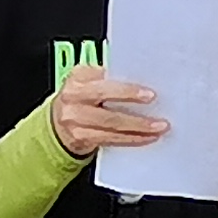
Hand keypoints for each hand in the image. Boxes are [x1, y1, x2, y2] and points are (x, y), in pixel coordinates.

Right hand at [49, 65, 166, 159]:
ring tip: (157, 128)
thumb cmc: (81, 97)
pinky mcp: (80, 137)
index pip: (105, 82)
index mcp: (78, 77)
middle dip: (136, 114)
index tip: (149, 94)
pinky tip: (145, 138)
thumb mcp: (89, 80)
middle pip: (107, 106)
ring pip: (111, 125)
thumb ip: (110, 78)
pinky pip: (110, 139)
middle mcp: (73, 98)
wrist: (58, 120)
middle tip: (158, 118)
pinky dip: (131, 139)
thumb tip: (142, 81)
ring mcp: (74, 120)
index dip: (128, 90)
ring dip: (138, 129)